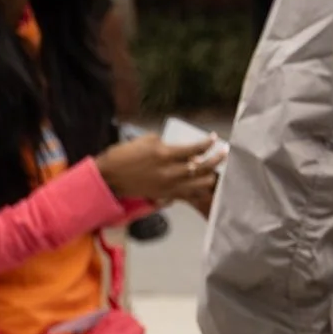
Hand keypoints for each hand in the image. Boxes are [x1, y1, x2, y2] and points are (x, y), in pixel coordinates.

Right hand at [94, 132, 217, 206]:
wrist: (109, 177)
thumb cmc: (123, 155)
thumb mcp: (145, 140)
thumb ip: (165, 143)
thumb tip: (179, 147)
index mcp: (165, 154)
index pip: (196, 149)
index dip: (208, 143)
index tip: (214, 139)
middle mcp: (170, 172)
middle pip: (203, 167)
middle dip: (217, 159)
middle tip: (223, 152)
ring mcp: (169, 186)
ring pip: (200, 184)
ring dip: (210, 176)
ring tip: (213, 170)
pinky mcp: (165, 195)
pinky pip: (188, 194)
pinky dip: (197, 189)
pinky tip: (201, 184)